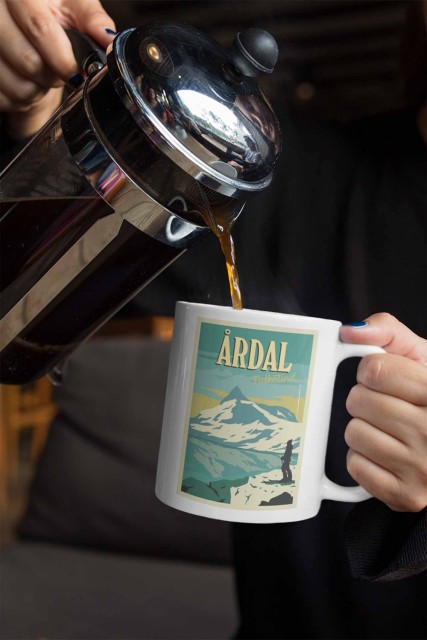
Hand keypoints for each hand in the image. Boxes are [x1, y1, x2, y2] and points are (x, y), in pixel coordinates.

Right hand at [0, 0, 115, 137]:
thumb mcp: (74, 7)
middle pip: (28, 60)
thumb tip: (108, 38)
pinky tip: (26, 81)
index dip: (62, 58)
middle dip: (52, 75)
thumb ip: (92, 19)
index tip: (77, 73)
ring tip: (42, 75)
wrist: (26, 31)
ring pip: (17, 85)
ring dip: (38, 90)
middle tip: (60, 70)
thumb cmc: (52, 16)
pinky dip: (22, 100)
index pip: (39, 27)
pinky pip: (6, 99)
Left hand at [339, 313, 426, 511]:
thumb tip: (349, 332)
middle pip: (359, 400)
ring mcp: (422, 469)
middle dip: (365, 398)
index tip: (385, 378)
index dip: (372, 371)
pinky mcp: (405, 496)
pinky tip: (387, 454)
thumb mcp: (421, 357)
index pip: (376, 370)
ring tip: (388, 429)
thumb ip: (388, 332)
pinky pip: (355, 465)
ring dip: (363, 427)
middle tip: (387, 405)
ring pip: (354, 432)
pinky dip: (364, 458)